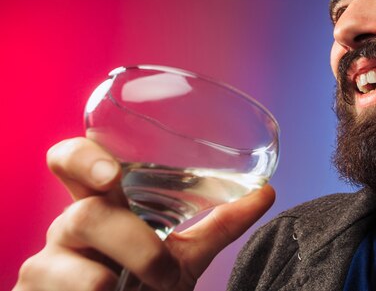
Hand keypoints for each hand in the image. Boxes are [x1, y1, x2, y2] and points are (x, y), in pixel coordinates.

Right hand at [13, 138, 275, 290]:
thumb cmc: (148, 282)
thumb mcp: (185, 252)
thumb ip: (221, 222)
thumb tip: (267, 191)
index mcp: (103, 203)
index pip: (71, 161)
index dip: (81, 158)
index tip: (112, 173)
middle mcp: (70, 225)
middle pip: (86, 212)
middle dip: (131, 240)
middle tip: (159, 265)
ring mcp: (47, 262)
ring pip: (80, 264)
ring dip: (128, 282)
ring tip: (151, 290)